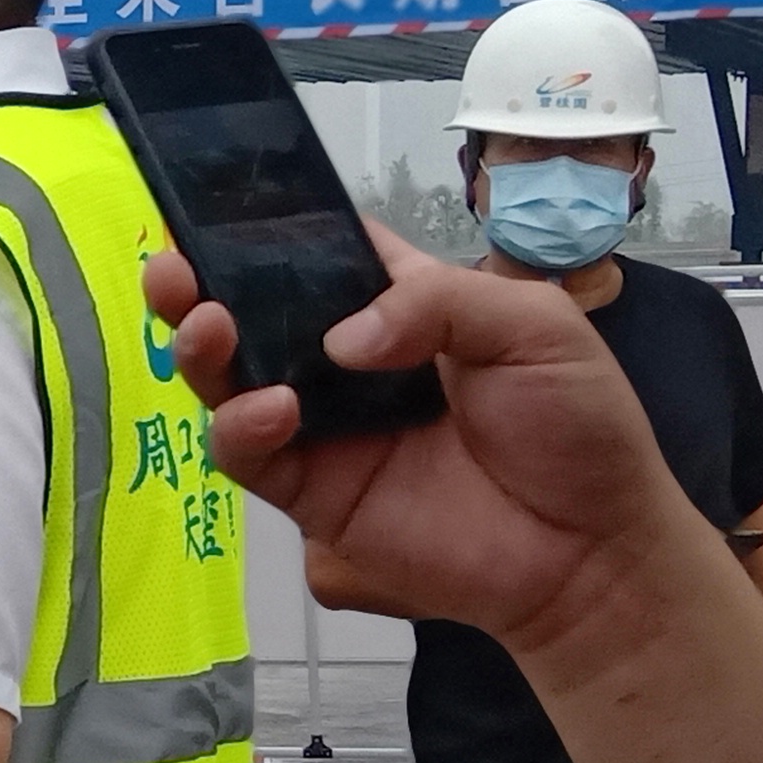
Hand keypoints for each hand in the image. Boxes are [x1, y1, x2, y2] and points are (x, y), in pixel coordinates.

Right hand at [155, 230, 689, 645]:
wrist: (590, 551)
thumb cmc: (578, 427)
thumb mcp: (534, 327)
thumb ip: (436, 302)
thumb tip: (338, 339)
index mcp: (404, 306)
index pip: (324, 254)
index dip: (273, 232)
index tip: (222, 212)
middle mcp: (350, 362)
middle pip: (256, 314)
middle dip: (203, 286)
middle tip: (172, 267)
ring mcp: (326, 428)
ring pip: (233, 381)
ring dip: (205, 349)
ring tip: (207, 324)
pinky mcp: (313, 494)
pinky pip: (250, 456)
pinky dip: (242, 428)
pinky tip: (272, 409)